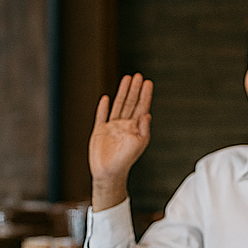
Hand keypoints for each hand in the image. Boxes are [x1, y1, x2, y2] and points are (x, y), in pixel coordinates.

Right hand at [89, 74, 151, 209]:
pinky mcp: (100, 132)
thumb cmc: (126, 160)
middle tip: (138, 75)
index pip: (141, 107)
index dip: (144, 95)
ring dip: (122, 92)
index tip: (148, 82)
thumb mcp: (139, 143)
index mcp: (135, 128)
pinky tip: (106, 99)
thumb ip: (144, 129)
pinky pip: (101, 116)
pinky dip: (103, 107)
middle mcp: (124, 125)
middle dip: (134, 89)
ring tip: (126, 79)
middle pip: (130, 103)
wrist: (110, 172)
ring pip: (118, 105)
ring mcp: (112, 127)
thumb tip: (147, 114)